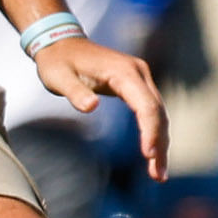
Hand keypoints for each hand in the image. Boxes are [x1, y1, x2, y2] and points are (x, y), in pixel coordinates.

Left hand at [33, 31, 166, 180]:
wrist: (60, 43)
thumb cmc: (57, 61)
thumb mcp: (57, 76)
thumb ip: (74, 91)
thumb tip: (90, 107)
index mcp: (124, 71)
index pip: (146, 104)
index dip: (150, 130)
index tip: (148, 153)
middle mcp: (139, 73)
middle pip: (158, 112)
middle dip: (159, 144)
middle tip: (158, 175)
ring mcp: (140, 78)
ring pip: (158, 114)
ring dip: (160, 142)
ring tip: (158, 174)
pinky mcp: (137, 85)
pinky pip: (150, 111)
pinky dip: (153, 132)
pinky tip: (152, 154)